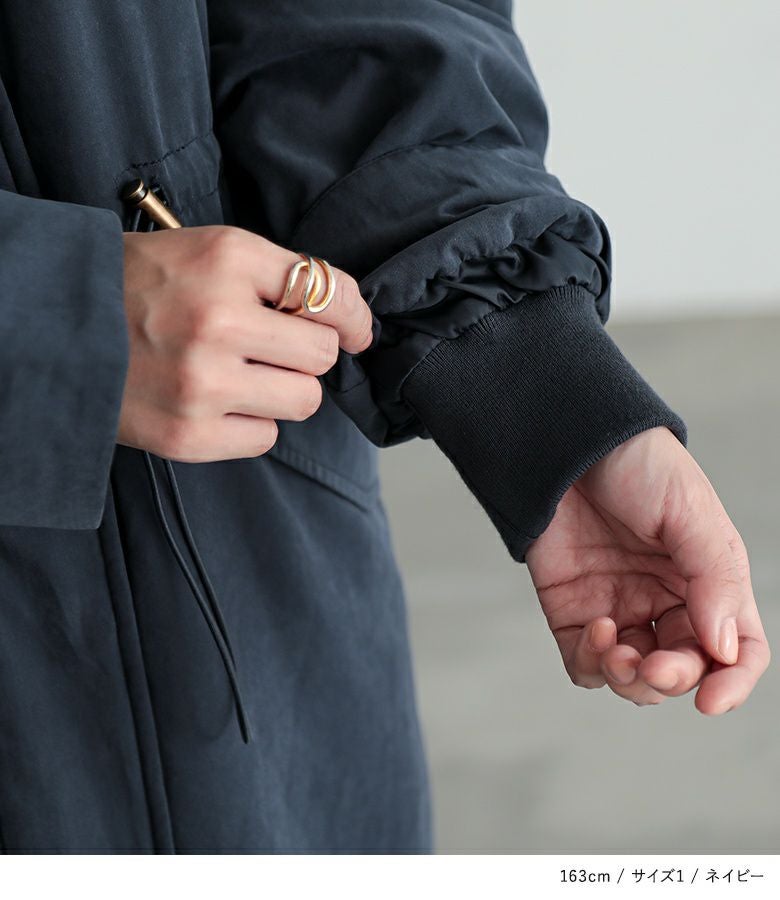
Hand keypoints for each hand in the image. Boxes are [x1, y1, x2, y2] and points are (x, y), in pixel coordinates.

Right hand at [119, 225, 372, 461]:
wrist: (53, 329)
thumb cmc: (138, 287)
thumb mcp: (206, 252)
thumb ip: (277, 277)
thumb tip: (350, 321)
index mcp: (226, 260)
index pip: (328, 293)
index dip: (353, 316)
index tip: (356, 331)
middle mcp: (217, 320)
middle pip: (322, 355)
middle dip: (305, 352)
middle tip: (270, 348)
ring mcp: (202, 384)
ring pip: (303, 400)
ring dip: (283, 390)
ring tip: (239, 374)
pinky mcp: (189, 436)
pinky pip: (266, 437)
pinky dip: (250, 423)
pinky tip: (214, 402)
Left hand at [525, 427, 769, 713]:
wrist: (569, 441)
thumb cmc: (640, 467)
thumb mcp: (690, 513)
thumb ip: (714, 579)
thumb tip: (723, 649)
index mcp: (708, 582)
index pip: (735, 651)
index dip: (733, 683)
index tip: (712, 702)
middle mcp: (665, 602)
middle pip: (683, 671)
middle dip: (671, 680)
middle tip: (653, 666)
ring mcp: (619, 609)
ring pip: (633, 680)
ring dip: (630, 681)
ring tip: (618, 651)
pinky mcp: (572, 610)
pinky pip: (584, 663)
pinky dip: (591, 663)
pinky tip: (596, 630)